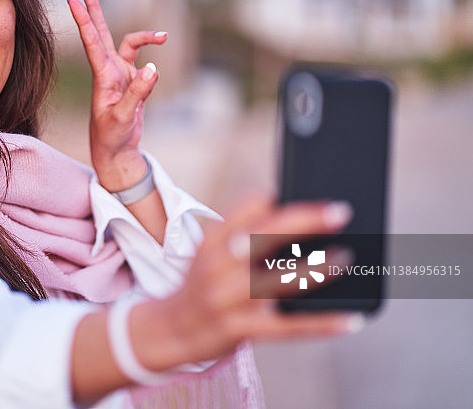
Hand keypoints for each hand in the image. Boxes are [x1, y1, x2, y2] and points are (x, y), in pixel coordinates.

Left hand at [67, 0, 166, 191]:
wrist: (116, 152)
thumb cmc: (113, 136)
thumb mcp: (125, 117)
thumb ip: (139, 93)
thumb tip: (154, 67)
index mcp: (103, 77)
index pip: (92, 42)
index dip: (84, 20)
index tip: (73, 0)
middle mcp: (109, 70)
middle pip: (102, 32)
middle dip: (94, 8)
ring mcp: (120, 75)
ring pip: (129, 43)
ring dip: (145, 36)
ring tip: (164, 37)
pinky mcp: (132, 82)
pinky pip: (144, 65)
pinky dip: (151, 66)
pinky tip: (154, 77)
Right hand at [131, 196, 361, 370]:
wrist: (170, 330)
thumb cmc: (203, 284)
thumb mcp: (212, 252)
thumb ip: (244, 232)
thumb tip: (292, 211)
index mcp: (212, 241)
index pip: (245, 209)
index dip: (274, 198)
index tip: (305, 188)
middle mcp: (217, 266)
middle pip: (263, 238)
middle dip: (303, 221)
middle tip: (340, 211)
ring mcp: (227, 299)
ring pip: (276, 282)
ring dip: (314, 270)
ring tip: (344, 258)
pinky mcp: (238, 331)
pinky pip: (286, 328)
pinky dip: (321, 324)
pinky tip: (349, 320)